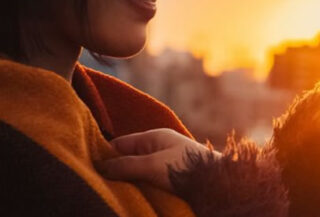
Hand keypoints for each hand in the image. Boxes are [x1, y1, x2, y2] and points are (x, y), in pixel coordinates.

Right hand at [97, 128, 220, 191]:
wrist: (218, 183)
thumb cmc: (187, 169)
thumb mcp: (152, 165)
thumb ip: (126, 165)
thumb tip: (99, 166)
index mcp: (154, 136)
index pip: (120, 144)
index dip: (103, 156)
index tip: (87, 169)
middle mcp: (159, 147)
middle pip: (127, 159)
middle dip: (114, 171)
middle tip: (97, 184)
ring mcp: (164, 163)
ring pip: (136, 172)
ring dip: (127, 182)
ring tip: (111, 192)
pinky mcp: (170, 178)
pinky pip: (147, 181)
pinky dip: (139, 187)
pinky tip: (130, 196)